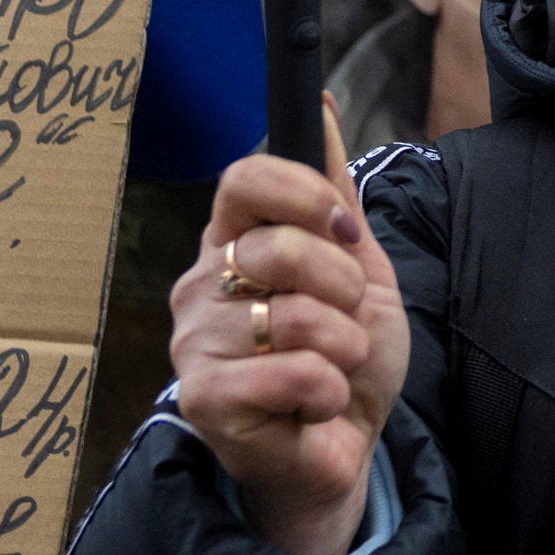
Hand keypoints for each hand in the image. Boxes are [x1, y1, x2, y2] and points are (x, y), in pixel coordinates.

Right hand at [174, 109, 411, 554]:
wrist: (347, 447)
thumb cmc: (345, 358)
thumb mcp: (359, 268)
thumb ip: (335, 195)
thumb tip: (320, 107)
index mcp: (231, 242)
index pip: (244, 178)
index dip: (304, 194)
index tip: (344, 230)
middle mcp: (201, 285)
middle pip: (276, 244)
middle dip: (342, 287)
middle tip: (344, 321)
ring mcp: (195, 342)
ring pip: (292, 316)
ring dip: (342, 347)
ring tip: (330, 369)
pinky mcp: (203, 399)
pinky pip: (291, 372)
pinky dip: (328, 390)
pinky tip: (315, 406)